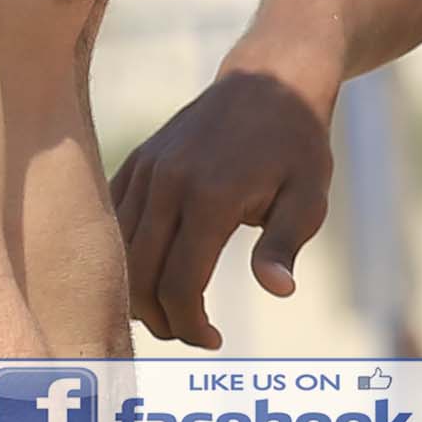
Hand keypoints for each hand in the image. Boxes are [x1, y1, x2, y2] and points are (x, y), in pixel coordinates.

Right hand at [109, 65, 335, 349]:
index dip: (191, 325)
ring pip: (118, 253)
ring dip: (137, 293)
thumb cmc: (296, 146)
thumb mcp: (309, 197)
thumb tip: (279, 291)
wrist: (271, 81)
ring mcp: (146, 170)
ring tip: (171, 311)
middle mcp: (167, 183)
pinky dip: (123, 257)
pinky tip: (150, 274)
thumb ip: (285, 245)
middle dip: (162, 319)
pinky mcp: (137, 163)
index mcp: (210, 197)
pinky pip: (112, 222)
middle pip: (139, 277)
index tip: (214, 340)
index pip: (180, 284)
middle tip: (193, 334)